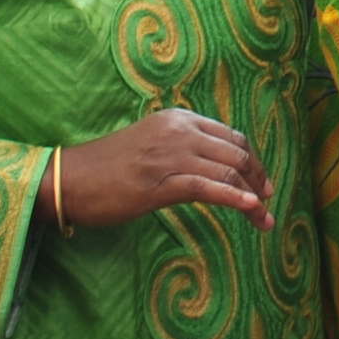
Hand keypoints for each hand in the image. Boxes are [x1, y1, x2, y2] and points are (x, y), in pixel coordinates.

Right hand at [58, 109, 275, 231]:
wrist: (71, 179)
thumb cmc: (108, 167)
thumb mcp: (152, 144)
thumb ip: (183, 148)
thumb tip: (213, 168)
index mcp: (179, 118)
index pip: (231, 136)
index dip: (253, 161)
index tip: (262, 184)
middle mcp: (179, 131)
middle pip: (237, 153)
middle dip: (259, 179)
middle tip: (267, 203)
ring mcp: (171, 155)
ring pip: (229, 172)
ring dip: (254, 198)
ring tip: (264, 220)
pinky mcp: (162, 182)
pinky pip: (210, 189)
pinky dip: (236, 200)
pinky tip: (252, 211)